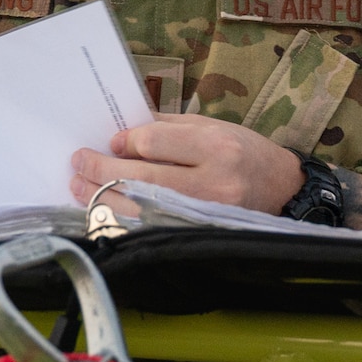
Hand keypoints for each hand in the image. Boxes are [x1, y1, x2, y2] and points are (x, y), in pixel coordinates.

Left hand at [68, 114, 303, 214]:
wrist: (282, 190)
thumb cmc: (245, 152)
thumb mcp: (213, 127)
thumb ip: (167, 128)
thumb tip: (121, 135)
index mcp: (216, 147)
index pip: (153, 142)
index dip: (125, 142)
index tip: (112, 142)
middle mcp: (211, 182)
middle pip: (140, 177)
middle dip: (101, 170)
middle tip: (79, 161)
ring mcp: (204, 215)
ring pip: (138, 209)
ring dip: (101, 197)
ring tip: (79, 185)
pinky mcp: (198, 234)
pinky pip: (148, 228)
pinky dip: (120, 219)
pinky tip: (103, 209)